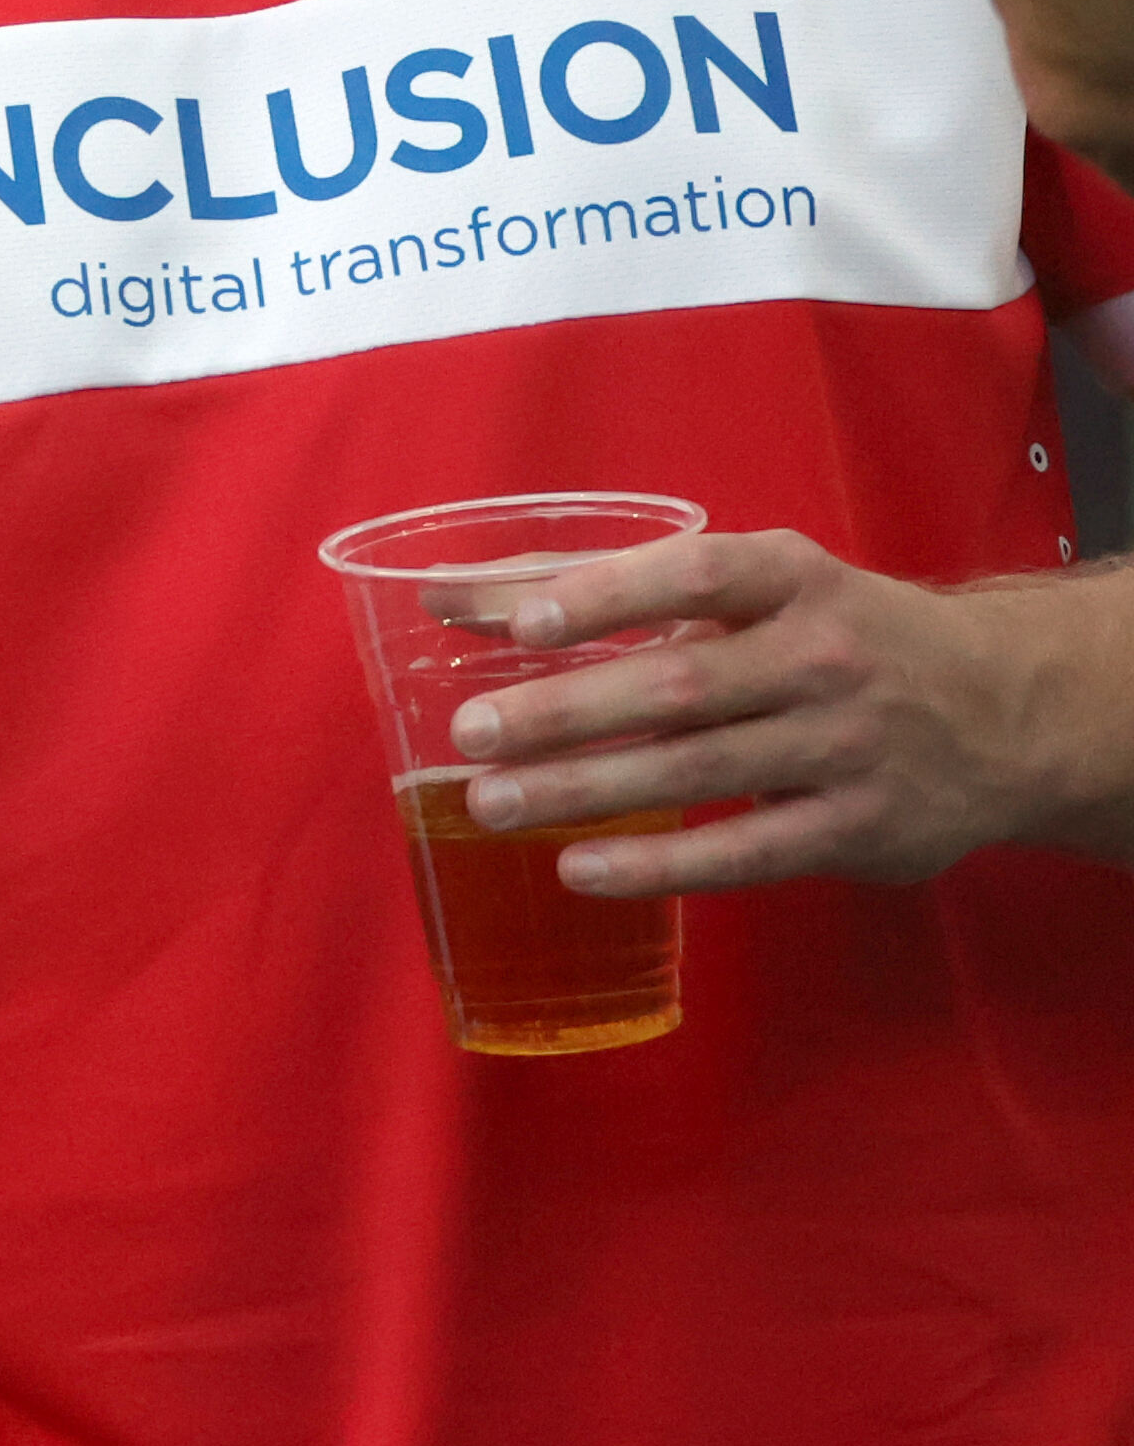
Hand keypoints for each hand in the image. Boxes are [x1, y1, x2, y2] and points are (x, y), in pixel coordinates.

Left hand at [442, 526, 1110, 889]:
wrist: (1003, 710)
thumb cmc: (830, 634)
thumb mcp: (746, 590)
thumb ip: (598, 589)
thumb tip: (443, 596)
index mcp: (791, 580)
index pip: (694, 576)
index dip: (606, 596)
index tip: (522, 627)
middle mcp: (824, 658)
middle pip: (682, 686)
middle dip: (569, 713)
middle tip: (470, 734)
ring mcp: (848, 747)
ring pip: (701, 772)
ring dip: (589, 791)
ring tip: (492, 802)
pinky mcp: (860, 828)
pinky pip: (747, 853)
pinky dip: (660, 866)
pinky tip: (579, 869)